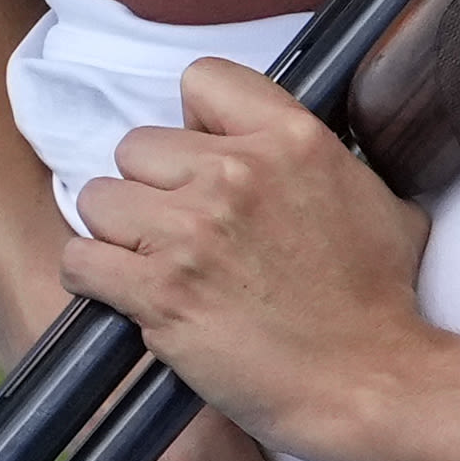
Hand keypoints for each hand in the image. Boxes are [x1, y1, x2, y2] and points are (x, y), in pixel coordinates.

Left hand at [62, 58, 439, 460]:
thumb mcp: (379, 200)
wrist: (368, 380)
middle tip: (182, 229)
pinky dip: (94, 278)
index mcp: (293, 139)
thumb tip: (302, 156)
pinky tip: (128, 294)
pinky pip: (80, 259)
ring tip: (154, 264)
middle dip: (153, 187)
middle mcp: (238, 173)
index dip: (195, 121)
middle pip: (137, 146)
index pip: (202, 80)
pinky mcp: (159, 290)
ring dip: (118, 234)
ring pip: (99, 199)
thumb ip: (328, 164)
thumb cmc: (378, 301)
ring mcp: (193, 231)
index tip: (203, 157)